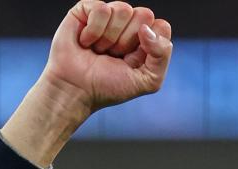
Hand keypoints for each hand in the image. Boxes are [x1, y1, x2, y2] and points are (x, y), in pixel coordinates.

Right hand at [0, 0, 172, 167]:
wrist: (76, 90)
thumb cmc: (109, 87)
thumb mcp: (148, 80)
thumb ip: (162, 55)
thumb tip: (146, 28)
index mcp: (146, 39)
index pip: (161, 26)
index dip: (150, 44)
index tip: (133, 61)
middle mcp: (128, 24)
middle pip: (144, 14)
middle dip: (128, 41)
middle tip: (114, 55)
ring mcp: (108, 16)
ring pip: (123, 9)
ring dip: (110, 37)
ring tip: (99, 50)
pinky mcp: (87, 10)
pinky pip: (102, 9)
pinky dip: (94, 31)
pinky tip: (86, 42)